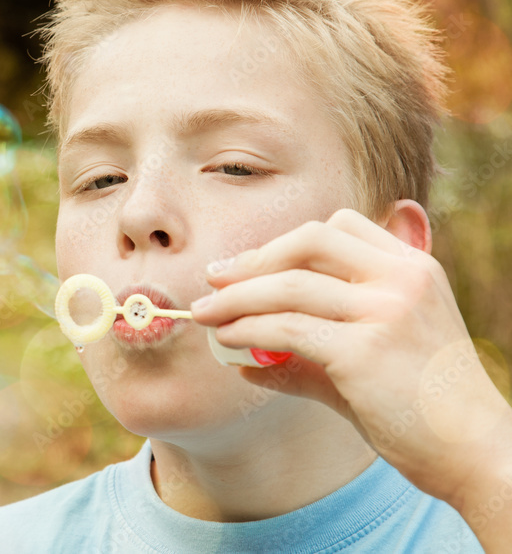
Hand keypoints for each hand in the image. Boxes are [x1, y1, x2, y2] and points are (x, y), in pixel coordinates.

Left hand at [190, 207, 511, 543]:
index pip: (339, 227)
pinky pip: (286, 327)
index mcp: (414, 268)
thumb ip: (310, 350)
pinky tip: (226, 339)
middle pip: (309, 241)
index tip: (246, 264)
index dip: (283, 243)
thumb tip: (244, 358)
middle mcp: (404, 278)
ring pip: (288, 286)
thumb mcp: (372, 360)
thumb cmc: (422, 408)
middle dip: (253, 259)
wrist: (475, 452)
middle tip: (213, 279)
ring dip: (236, 298)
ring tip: (205, 314)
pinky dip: (246, 329)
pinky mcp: (365, 350)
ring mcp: (388, 311)